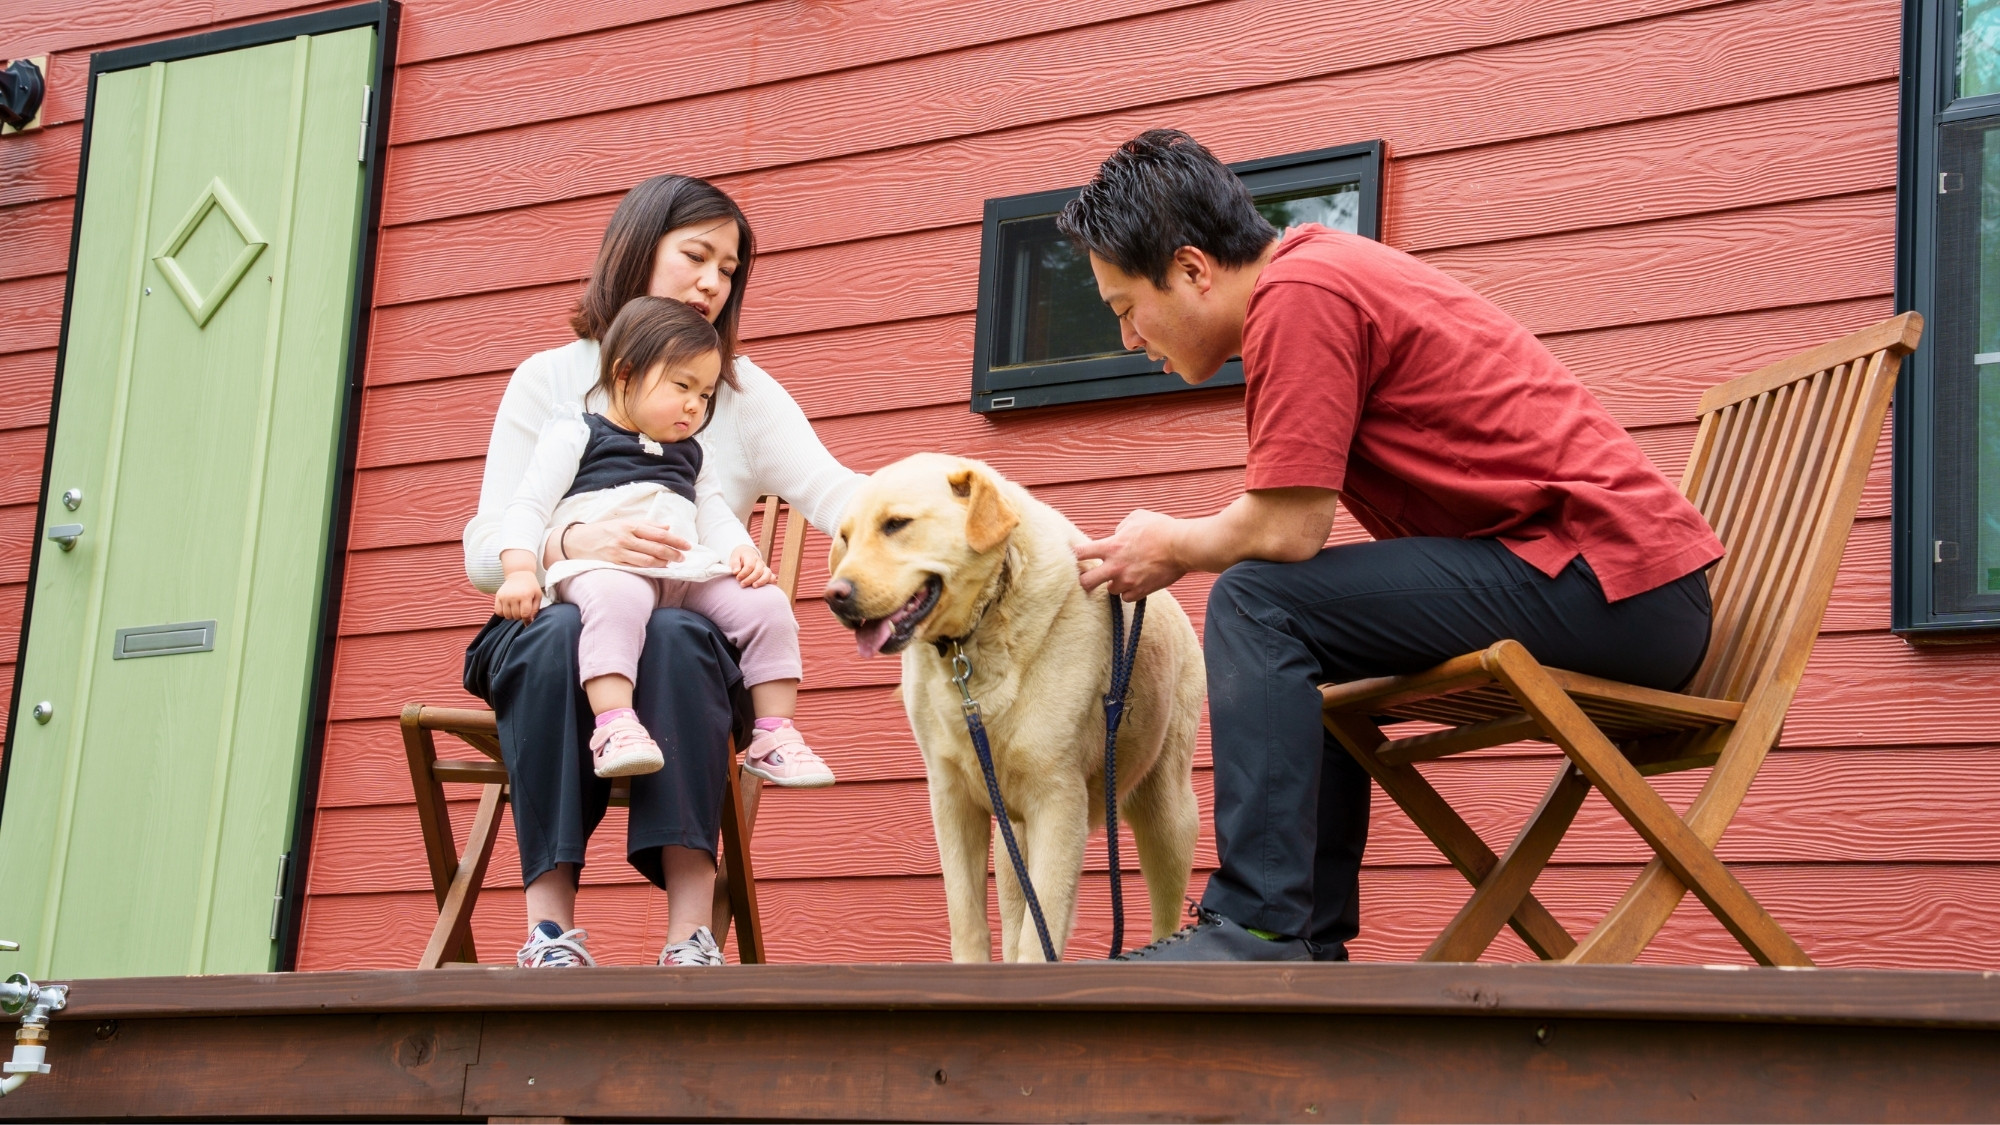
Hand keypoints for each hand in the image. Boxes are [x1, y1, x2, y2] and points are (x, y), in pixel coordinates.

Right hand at [495, 571, 542, 620]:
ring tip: (516, 609)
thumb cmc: (530, 586)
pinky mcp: (498, 596)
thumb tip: (530, 621)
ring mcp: (504, 596)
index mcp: (525, 596)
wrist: (519, 574)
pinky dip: (503, 613)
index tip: (528, 621)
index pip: (524, 614)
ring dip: (512, 616)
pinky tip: (508, 609)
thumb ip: (535, 609)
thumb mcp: (537, 596)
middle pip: (515, 616)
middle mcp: (513, 596)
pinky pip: (498, 612)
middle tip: (522, 611)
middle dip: (520, 617)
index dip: (527, 620)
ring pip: (507, 616)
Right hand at [556, 518, 689, 568]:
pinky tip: (659, 568)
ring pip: (648, 559)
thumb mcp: (623, 523)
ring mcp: (619, 551)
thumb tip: (667, 526)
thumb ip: (646, 525)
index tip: (687, 545)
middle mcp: (625, 537)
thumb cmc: (603, 531)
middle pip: (656, 547)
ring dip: (664, 562)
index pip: (658, 533)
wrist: (576, 541)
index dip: (675, 540)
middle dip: (673, 553)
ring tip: (673, 563)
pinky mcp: (614, 563)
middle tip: (683, 557)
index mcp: (629, 525)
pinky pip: (636, 567)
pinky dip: (650, 568)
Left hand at [730, 544, 774, 587]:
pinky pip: (772, 577)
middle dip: (750, 579)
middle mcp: (759, 562)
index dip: (744, 573)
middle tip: (742, 585)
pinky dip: (769, 582)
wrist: (746, 554)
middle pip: (758, 571)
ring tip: (754, 586)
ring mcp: (764, 567)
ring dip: (761, 581)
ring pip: (767, 574)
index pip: (750, 565)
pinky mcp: (767, 573)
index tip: (737, 578)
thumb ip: (734, 564)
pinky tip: (762, 587)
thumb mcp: (734, 558)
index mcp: (751, 556)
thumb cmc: (739, 558)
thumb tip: (736, 572)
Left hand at [1074, 509, 1187, 600]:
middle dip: (1084, 580)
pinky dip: (1129, 592)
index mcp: (1111, 546)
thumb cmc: (1161, 528)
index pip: (1080, 553)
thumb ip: (1120, 528)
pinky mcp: (1141, 592)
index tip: (1074, 556)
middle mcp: (1115, 566)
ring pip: (1109, 590)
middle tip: (1088, 577)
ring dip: (1113, 583)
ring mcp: (1128, 581)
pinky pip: (1127, 598)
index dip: (1074, 555)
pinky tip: (1136, 582)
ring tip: (1124, 575)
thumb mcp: (1136, 518)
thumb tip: (1116, 535)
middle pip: (1086, 582)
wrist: (1182, 546)